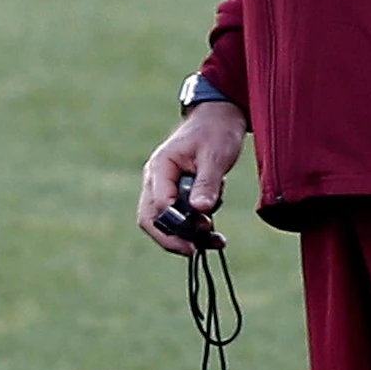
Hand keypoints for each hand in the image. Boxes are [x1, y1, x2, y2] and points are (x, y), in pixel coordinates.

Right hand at [137, 102, 249, 255]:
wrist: (219, 119)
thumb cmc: (215, 132)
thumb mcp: (215, 156)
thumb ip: (207, 183)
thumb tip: (201, 210)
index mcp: (160, 167)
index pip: (160, 204)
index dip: (177, 224)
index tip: (201, 234)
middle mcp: (155, 180)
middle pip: (151, 219)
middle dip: (172, 238)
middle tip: (195, 250)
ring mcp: (163, 188)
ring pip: (163, 222)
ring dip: (185, 236)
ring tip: (215, 240)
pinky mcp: (175, 194)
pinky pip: (177, 218)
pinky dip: (193, 229)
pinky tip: (214, 235)